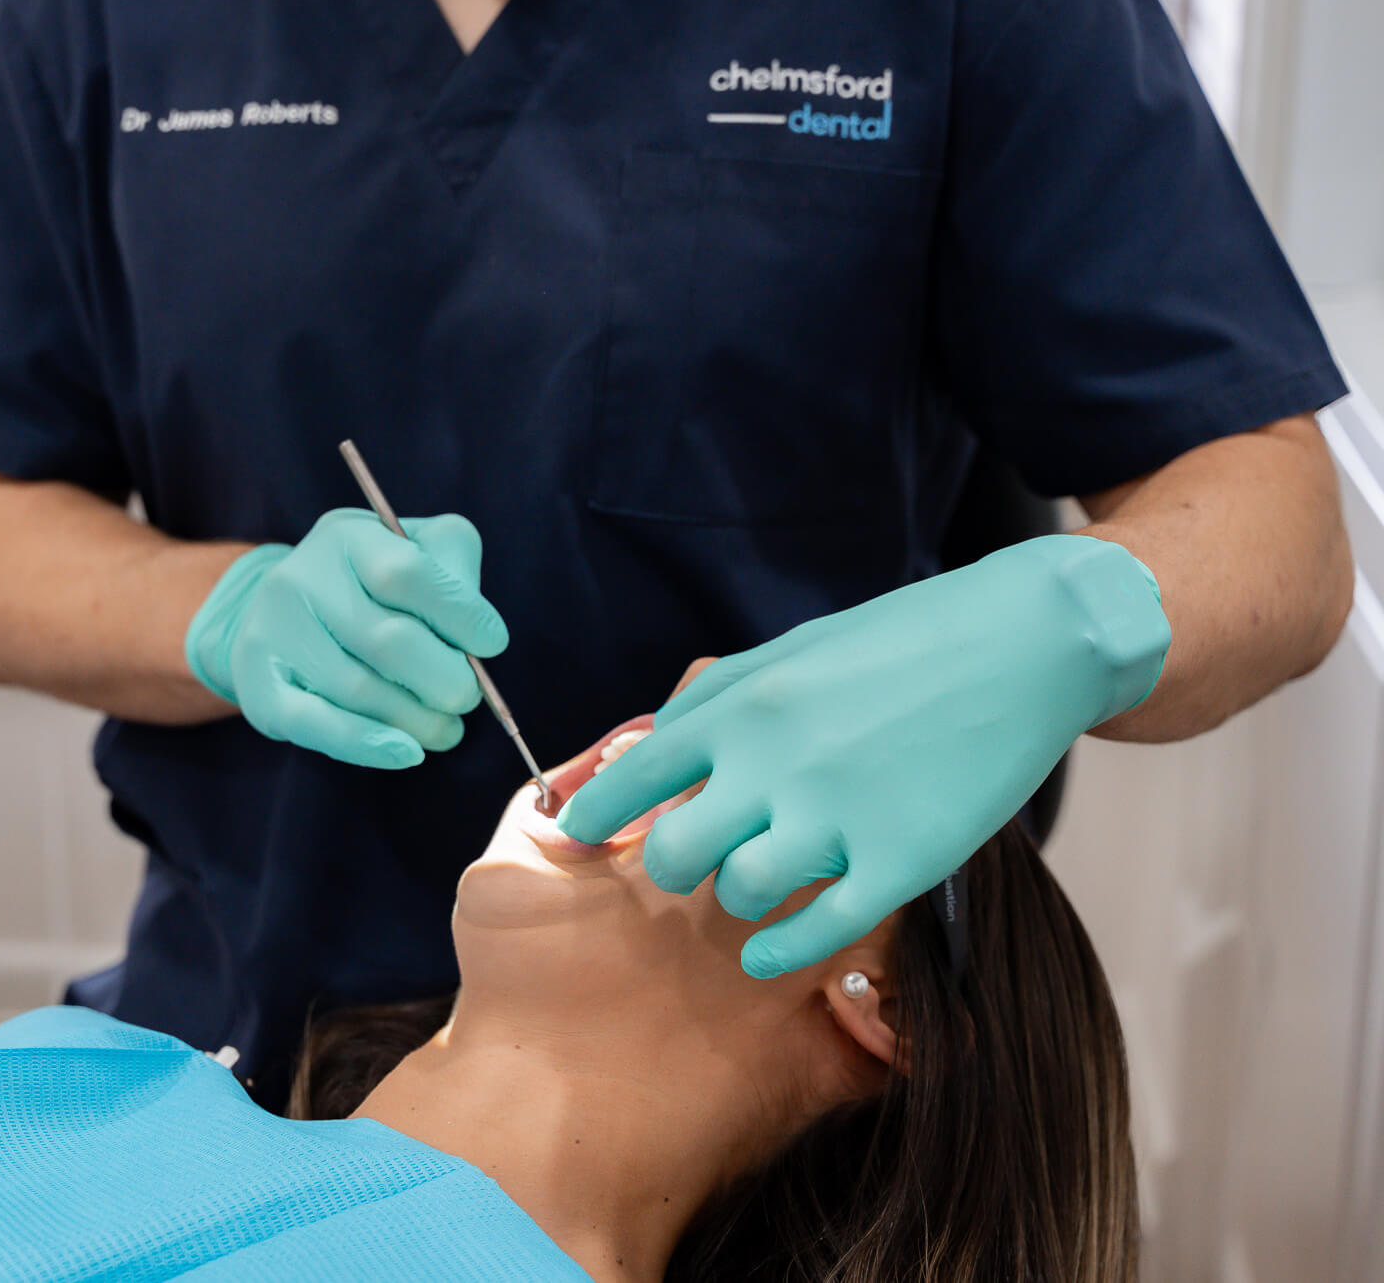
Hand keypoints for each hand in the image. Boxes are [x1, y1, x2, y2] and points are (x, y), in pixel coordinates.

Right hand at [184, 508, 509, 767]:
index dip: (461, 615)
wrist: (279, 611)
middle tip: (465, 696)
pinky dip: (369, 745)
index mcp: (346, 538)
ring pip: (361, 691)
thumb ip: (453, 570)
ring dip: (419, 721)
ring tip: (445, 728)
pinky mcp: (259, 689)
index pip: (406, 574)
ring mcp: (274, 634)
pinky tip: (407, 752)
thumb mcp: (412, 550)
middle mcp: (300, 579)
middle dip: (446, 680)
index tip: (491, 644)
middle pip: (389, 642)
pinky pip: (318, 726)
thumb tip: (481, 637)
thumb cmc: (369, 585)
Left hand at [557, 535, 1169, 976]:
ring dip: (740, 895)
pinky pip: (817, 932)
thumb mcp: (786, 652)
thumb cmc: (897, 642)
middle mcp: (775, 764)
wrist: (1021, 643)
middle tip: (700, 857)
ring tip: (764, 878)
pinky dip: (779, 953)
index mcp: (741, 709)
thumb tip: (645, 748)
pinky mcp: (903, 861)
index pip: (632, 780)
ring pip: (739, 893)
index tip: (575, 838)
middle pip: (674, 854)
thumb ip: (711, 701)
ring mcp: (839, 816)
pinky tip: (766, 954)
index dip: (592, 818)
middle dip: (676, 863)